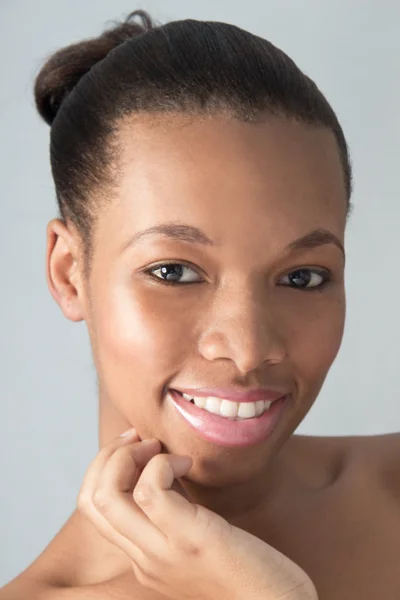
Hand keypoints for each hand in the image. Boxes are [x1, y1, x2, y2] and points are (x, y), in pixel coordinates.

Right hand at [77, 429, 317, 599]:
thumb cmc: (250, 568)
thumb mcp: (198, 537)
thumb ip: (175, 511)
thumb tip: (163, 465)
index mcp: (144, 556)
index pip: (93, 506)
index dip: (105, 465)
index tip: (137, 444)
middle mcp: (144, 558)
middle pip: (91, 499)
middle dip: (110, 454)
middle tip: (143, 440)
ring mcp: (163, 553)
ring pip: (107, 495)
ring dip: (130, 456)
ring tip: (161, 450)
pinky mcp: (190, 541)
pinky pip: (150, 491)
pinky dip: (161, 464)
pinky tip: (188, 464)